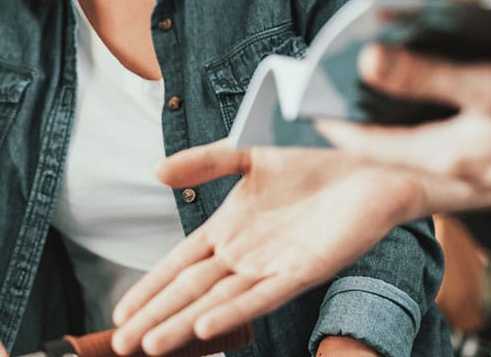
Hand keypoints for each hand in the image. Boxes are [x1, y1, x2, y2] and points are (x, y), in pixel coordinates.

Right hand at [109, 142, 424, 355]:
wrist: (371, 162)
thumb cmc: (315, 161)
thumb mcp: (250, 154)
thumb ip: (205, 161)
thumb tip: (157, 172)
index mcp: (229, 229)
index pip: (177, 266)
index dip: (148, 289)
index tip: (119, 313)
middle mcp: (246, 254)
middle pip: (189, 291)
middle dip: (154, 318)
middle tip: (120, 345)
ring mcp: (273, 265)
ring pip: (217, 301)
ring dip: (183, 324)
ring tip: (151, 346)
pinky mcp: (305, 270)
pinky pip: (263, 296)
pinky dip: (233, 312)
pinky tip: (206, 328)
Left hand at [319, 45, 490, 206]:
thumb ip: (427, 76)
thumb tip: (368, 63)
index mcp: (449, 160)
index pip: (366, 143)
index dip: (332, 117)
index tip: (307, 92)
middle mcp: (461, 176)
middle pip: (390, 147)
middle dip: (361, 116)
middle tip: (332, 82)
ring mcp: (484, 176)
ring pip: (422, 145)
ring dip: (398, 116)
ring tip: (374, 79)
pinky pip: (454, 144)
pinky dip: (436, 120)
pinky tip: (435, 91)